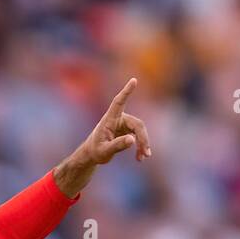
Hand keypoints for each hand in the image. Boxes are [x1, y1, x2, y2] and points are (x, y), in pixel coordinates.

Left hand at [53, 77, 151, 197]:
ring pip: (140, 131)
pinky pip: (139, 137)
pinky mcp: (128, 131)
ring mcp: (124, 124)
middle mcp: (118, 119)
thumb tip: (132, 140)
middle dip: (143, 138)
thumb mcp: (104, 151)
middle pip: (137, 124)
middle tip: (146, 153)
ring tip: (143, 158)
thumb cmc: (95, 151)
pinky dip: (140, 147)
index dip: (126, 91)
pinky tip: (140, 158)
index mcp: (109, 119)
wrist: (93, 154)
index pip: (119, 102)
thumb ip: (117, 145)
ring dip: (143, 144)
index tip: (134, 80)